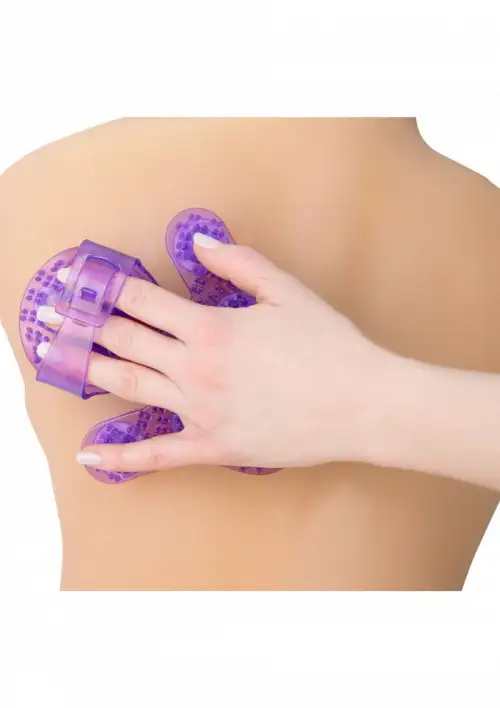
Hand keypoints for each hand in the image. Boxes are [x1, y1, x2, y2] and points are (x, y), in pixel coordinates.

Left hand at [70, 235, 392, 472]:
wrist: (361, 404)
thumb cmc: (329, 345)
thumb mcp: (288, 292)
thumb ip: (238, 264)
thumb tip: (196, 245)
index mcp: (212, 328)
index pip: (144, 302)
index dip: (109, 289)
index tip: (83, 280)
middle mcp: (196, 369)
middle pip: (126, 341)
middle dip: (86, 324)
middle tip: (53, 314)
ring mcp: (200, 412)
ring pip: (130, 387)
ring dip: (90, 371)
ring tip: (59, 359)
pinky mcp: (212, 448)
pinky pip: (158, 455)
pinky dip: (121, 457)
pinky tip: (89, 456)